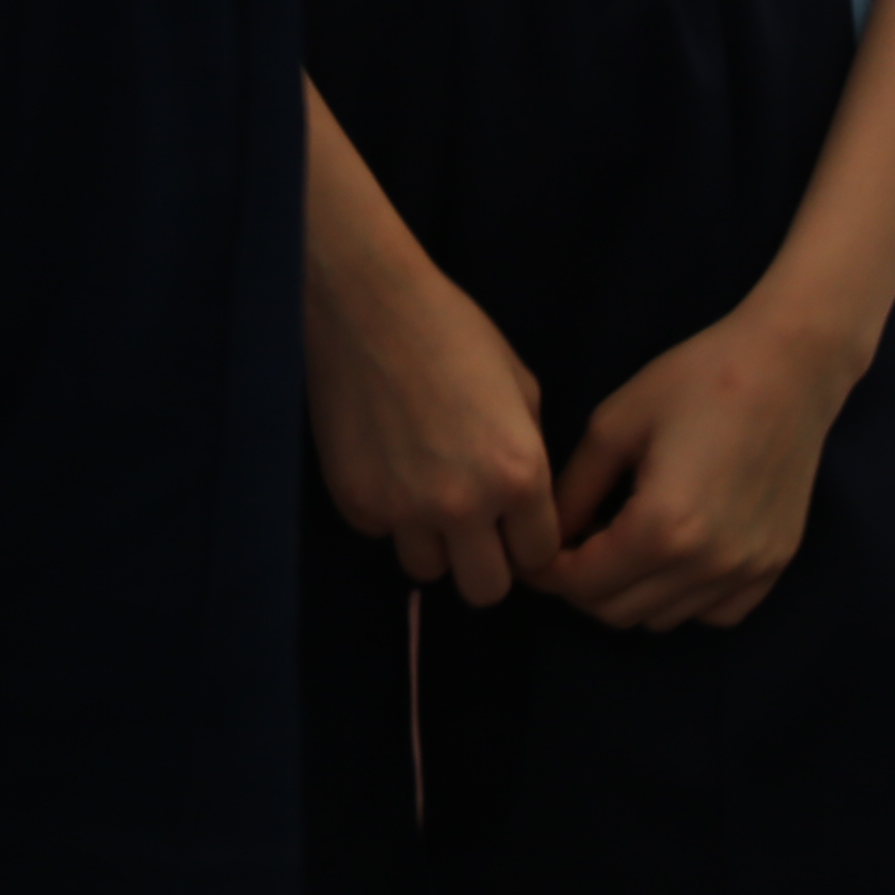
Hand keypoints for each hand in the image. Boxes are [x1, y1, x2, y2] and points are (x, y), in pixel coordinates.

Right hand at [307, 228, 555, 604]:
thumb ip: (531, 455)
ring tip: (426, 493)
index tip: (515, 526)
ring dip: (434, 543)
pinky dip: (387, 511)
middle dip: (487, 563)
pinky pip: (381, 533)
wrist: (367, 303)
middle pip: (486, 591)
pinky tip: (387, 464)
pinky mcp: (355, 502)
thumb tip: (524, 504)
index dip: (529, 542)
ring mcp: (403, 509)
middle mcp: (464, 505)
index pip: (539, 557)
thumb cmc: (454, 331)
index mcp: (518, 474)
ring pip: (428, 571)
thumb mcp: (521, 388)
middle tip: (476, 527)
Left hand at [543, 301, 860, 630]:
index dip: (547, 573)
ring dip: (630, 593)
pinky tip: (673, 556)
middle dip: (582, 586)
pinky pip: (715, 613)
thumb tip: (549, 536)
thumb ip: (575, 491)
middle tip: (572, 546)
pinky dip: (683, 599)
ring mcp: (747, 571)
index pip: (583, 585)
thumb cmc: (697, 380)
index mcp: (662, 529)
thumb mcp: (614, 425)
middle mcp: (707, 565)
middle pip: (618, 612)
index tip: (532, 552)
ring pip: (663, 619)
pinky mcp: (775, 565)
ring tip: (620, 545)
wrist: (789, 367)